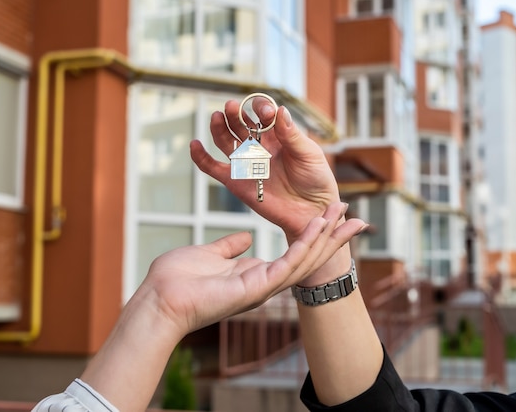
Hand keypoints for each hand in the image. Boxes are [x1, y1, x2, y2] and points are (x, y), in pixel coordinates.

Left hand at [135, 203, 364, 337]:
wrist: (160, 299)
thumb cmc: (178, 279)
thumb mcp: (210, 254)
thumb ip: (230, 247)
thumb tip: (246, 237)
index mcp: (254, 274)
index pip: (293, 254)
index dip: (314, 236)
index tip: (331, 218)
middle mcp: (264, 281)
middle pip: (307, 256)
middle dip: (331, 237)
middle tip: (355, 216)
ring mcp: (262, 286)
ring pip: (304, 260)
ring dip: (326, 238)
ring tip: (344, 215)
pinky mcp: (257, 287)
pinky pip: (287, 264)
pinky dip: (305, 244)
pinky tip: (319, 227)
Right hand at [190, 99, 339, 242]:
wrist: (310, 211)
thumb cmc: (315, 180)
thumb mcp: (308, 153)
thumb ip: (292, 135)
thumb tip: (279, 110)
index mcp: (277, 135)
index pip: (263, 115)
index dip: (261, 109)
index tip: (266, 112)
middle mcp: (258, 146)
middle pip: (239, 125)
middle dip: (235, 114)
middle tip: (231, 106)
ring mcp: (245, 163)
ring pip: (225, 141)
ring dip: (218, 128)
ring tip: (217, 116)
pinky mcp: (235, 181)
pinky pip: (212, 168)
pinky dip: (200, 157)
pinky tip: (195, 144)